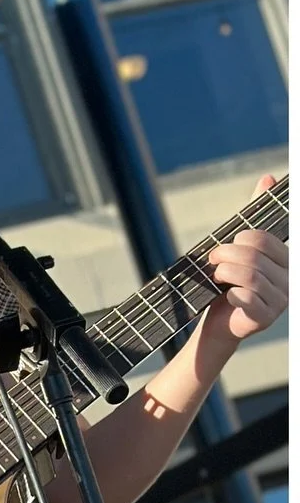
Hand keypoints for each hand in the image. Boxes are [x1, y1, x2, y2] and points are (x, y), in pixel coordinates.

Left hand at [200, 175, 288, 348]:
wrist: (218, 324)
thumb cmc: (229, 284)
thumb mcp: (240, 249)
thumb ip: (255, 217)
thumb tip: (267, 178)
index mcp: (287, 259)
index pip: (264, 238)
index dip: (238, 240)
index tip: (223, 248)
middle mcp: (290, 277)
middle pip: (254, 255)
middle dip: (225, 255)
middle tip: (212, 262)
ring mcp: (281, 299)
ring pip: (250, 275)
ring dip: (224, 273)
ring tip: (216, 277)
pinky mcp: (267, 317)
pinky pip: (247, 297)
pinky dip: (231, 295)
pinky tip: (227, 297)